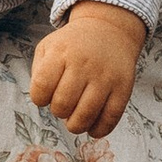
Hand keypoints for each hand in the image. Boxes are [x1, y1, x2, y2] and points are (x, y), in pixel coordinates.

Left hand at [30, 1, 145, 136]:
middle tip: (63, 104)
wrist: (109, 31)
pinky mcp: (123, 88)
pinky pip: (110, 119)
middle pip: (62, 105)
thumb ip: (38, 73)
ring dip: (75, 125)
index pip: (41, 87)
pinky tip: (92, 126)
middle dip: (58, 111)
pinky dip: (98, 130)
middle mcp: (84, 64)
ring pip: (85, 116)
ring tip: (74, 118)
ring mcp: (105, 77)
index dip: (39, 98)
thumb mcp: (48, 47)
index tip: (45, 95)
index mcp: (60, 52)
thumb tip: (42, 101)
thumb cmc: (72, 46)